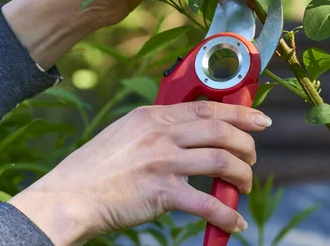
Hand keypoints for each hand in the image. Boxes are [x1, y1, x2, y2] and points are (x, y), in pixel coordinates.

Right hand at [9, 102, 272, 245]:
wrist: (69, 197)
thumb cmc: (98, 167)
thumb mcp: (127, 131)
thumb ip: (159, 127)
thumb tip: (194, 131)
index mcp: (153, 117)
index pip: (206, 107)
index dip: (239, 114)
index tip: (261, 120)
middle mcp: (160, 134)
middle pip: (220, 131)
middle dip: (246, 144)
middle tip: (252, 158)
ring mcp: (161, 162)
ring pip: (220, 161)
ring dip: (241, 175)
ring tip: (244, 186)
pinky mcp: (160, 193)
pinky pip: (206, 203)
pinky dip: (226, 214)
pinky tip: (235, 222)